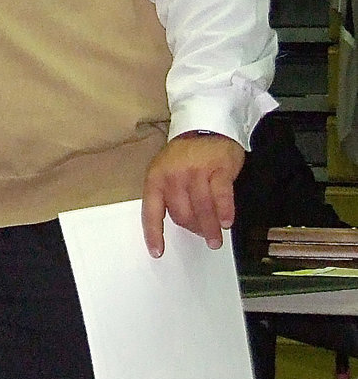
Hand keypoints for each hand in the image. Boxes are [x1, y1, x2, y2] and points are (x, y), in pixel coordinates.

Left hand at [141, 133, 244, 257]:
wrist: (206, 126)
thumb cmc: (185, 156)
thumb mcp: (167, 171)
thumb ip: (169, 196)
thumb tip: (183, 226)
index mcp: (156, 177)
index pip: (151, 210)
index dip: (154, 233)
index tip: (158, 252)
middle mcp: (173, 175)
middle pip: (181, 214)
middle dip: (193, 229)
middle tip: (203, 236)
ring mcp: (196, 171)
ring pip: (201, 209)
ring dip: (210, 228)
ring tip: (215, 240)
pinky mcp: (218, 168)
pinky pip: (221, 197)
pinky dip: (225, 212)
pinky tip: (227, 222)